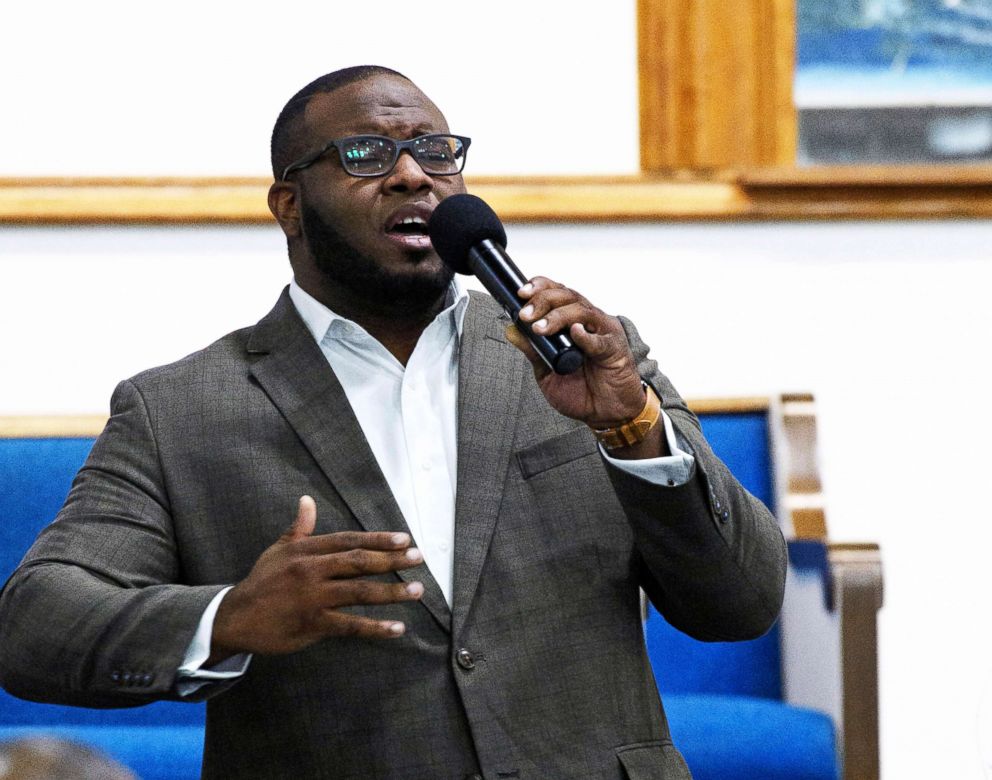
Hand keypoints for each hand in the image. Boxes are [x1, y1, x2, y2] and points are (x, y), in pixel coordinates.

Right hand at [210, 496, 423, 660]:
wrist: (234, 617)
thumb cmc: (261, 582)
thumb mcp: (277, 551)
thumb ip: (299, 529)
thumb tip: (307, 501)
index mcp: (307, 551)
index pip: (349, 540)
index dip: (377, 539)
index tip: (404, 539)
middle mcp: (312, 571)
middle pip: (359, 562)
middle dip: (391, 559)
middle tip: (418, 558)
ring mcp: (313, 598)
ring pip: (360, 592)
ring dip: (391, 591)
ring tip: (417, 590)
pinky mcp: (312, 624)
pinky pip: (350, 625)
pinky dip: (376, 627)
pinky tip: (398, 627)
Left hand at [508, 277, 648, 424]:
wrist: (604, 413)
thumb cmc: (581, 390)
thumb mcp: (547, 372)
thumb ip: (532, 351)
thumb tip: (511, 330)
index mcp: (572, 321)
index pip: (557, 292)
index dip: (540, 287)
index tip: (521, 293)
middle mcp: (588, 321)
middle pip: (568, 296)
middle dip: (543, 300)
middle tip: (526, 315)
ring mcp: (603, 332)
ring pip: (582, 311)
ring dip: (559, 316)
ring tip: (541, 328)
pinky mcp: (615, 349)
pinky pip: (600, 339)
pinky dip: (586, 336)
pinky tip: (575, 333)